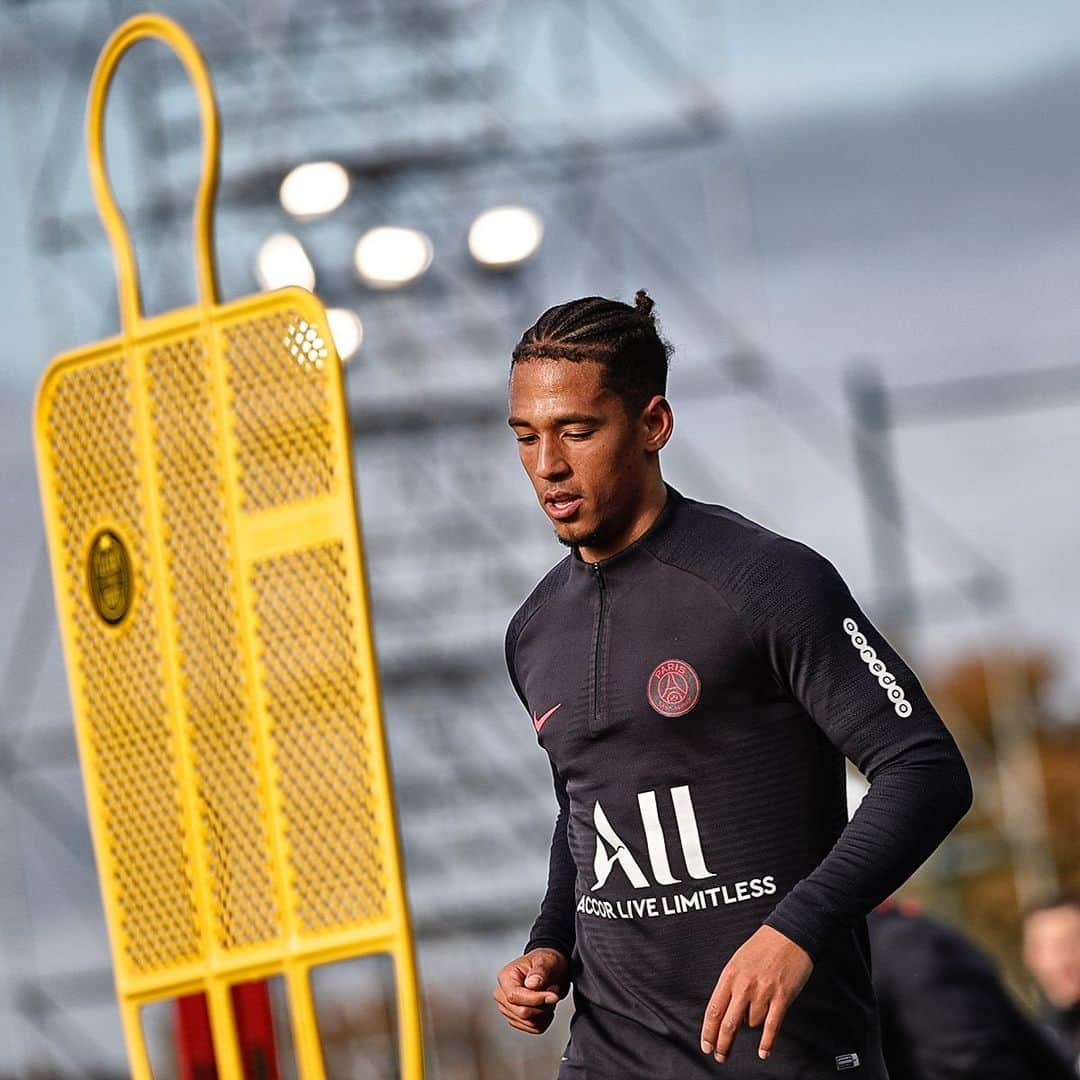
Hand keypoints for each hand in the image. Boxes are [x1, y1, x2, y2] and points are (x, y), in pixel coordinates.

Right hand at [493, 947, 570, 1033]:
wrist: (549, 968)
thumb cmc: (545, 962)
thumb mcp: (546, 961)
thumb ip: (540, 971)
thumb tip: (532, 983)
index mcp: (506, 977)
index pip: (514, 997)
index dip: (536, 999)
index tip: (553, 996)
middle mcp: (503, 994)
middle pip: (522, 1013)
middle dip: (543, 1005)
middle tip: (552, 992)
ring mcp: (508, 1008)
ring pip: (529, 1023)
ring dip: (545, 1012)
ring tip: (548, 996)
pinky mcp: (517, 1019)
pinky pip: (534, 1028)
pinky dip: (545, 1019)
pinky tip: (546, 1006)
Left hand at [700, 924, 812, 1063]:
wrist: (789, 933)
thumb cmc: (762, 946)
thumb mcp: (737, 961)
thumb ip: (731, 985)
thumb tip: (728, 1010)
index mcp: (730, 975)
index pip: (714, 1009)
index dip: (708, 1031)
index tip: (707, 1045)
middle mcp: (744, 985)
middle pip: (728, 1023)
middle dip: (722, 1044)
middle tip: (720, 1055)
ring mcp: (763, 992)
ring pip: (751, 1024)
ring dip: (750, 1028)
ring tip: (754, 1021)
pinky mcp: (781, 997)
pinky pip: (772, 1026)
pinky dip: (767, 1042)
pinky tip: (763, 1052)